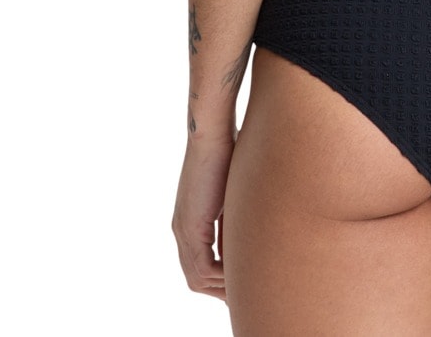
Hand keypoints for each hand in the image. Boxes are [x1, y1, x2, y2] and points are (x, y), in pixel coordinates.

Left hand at [171, 133, 236, 301]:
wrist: (211, 134)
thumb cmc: (226, 152)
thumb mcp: (230, 192)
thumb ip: (233, 213)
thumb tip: (251, 229)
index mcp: (189, 221)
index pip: (198, 264)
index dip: (217, 279)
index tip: (240, 283)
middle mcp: (180, 230)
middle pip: (195, 278)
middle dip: (218, 290)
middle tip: (242, 297)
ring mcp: (182, 230)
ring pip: (197, 278)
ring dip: (222, 287)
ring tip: (245, 289)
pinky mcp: (190, 228)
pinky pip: (203, 269)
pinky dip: (222, 277)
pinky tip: (241, 272)